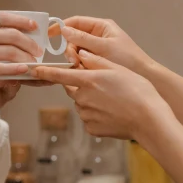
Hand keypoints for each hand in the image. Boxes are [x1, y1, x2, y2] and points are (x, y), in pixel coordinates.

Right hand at [0, 12, 43, 104]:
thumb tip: (3, 32)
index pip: (2, 17)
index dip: (21, 21)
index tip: (33, 26)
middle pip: (10, 34)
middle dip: (28, 42)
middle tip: (37, 49)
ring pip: (9, 51)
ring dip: (25, 56)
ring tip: (33, 61)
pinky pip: (1, 67)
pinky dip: (16, 69)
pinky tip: (24, 70)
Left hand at [30, 49, 173, 142]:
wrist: (150, 120)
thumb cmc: (138, 90)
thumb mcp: (118, 68)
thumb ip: (96, 60)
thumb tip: (81, 54)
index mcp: (88, 80)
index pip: (59, 74)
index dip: (44, 71)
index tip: (32, 69)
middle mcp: (83, 98)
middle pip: (72, 88)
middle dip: (80, 84)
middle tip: (101, 84)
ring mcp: (87, 115)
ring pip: (81, 103)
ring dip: (89, 99)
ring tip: (112, 99)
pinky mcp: (92, 128)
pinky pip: (89, 118)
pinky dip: (97, 114)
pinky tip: (112, 112)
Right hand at [49, 16, 155, 74]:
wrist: (144, 77)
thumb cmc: (129, 59)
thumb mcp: (104, 47)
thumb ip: (83, 38)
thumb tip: (64, 30)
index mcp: (101, 27)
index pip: (75, 22)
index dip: (61, 27)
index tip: (49, 35)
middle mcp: (98, 36)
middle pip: (73, 38)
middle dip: (70, 49)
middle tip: (74, 61)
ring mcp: (97, 49)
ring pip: (77, 51)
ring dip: (75, 59)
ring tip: (80, 68)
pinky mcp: (97, 62)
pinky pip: (82, 61)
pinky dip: (80, 66)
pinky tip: (83, 73)